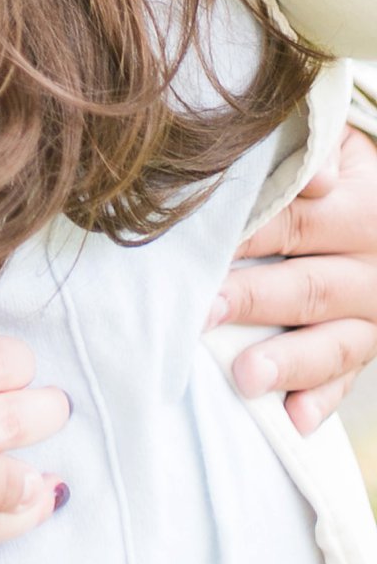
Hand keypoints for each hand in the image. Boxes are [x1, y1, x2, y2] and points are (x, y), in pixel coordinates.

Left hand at [212, 126, 376, 433]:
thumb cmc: (340, 166)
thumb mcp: (340, 143)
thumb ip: (317, 155)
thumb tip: (313, 179)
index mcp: (364, 211)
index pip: (299, 223)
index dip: (252, 233)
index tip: (203, 245)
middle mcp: (373, 270)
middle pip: (309, 287)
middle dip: (255, 301)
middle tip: (206, 312)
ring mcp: (372, 317)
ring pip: (333, 343)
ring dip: (288, 362)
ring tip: (245, 376)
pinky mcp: (368, 349)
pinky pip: (347, 381)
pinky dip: (320, 403)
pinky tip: (292, 420)